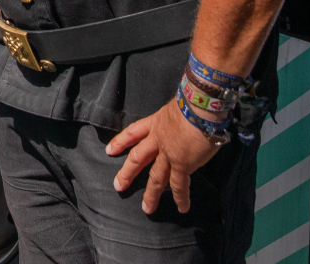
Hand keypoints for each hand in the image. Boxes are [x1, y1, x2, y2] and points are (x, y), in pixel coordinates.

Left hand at [106, 99, 223, 213]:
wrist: (200, 106)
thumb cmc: (193, 100)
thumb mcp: (177, 106)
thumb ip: (176, 117)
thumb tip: (186, 120)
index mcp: (156, 123)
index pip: (133, 133)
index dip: (121, 141)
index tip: (110, 150)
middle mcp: (158, 139)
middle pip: (138, 158)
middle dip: (127, 173)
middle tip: (118, 185)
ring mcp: (168, 154)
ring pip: (156, 177)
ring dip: (152, 194)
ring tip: (147, 208)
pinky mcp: (182, 164)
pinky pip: (180, 185)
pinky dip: (181, 198)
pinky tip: (182, 208)